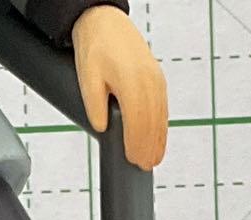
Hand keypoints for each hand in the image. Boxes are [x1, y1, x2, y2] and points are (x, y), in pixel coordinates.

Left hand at [71, 6, 168, 169]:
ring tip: (153, 159)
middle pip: (152, 122)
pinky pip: (163, 106)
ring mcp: (156, 78)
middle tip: (144, 167)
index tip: (132, 160)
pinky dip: (162, 125)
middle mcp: (148, 80)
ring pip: (161, 115)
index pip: (136, 122)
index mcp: (131, 81)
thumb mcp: (87, 78)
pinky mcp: (158, 77)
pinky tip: (159, 138)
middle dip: (148, 147)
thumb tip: (102, 128)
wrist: (105, 21)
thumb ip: (94, 105)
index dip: (135, 144)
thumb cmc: (95, 47)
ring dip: (158, 139)